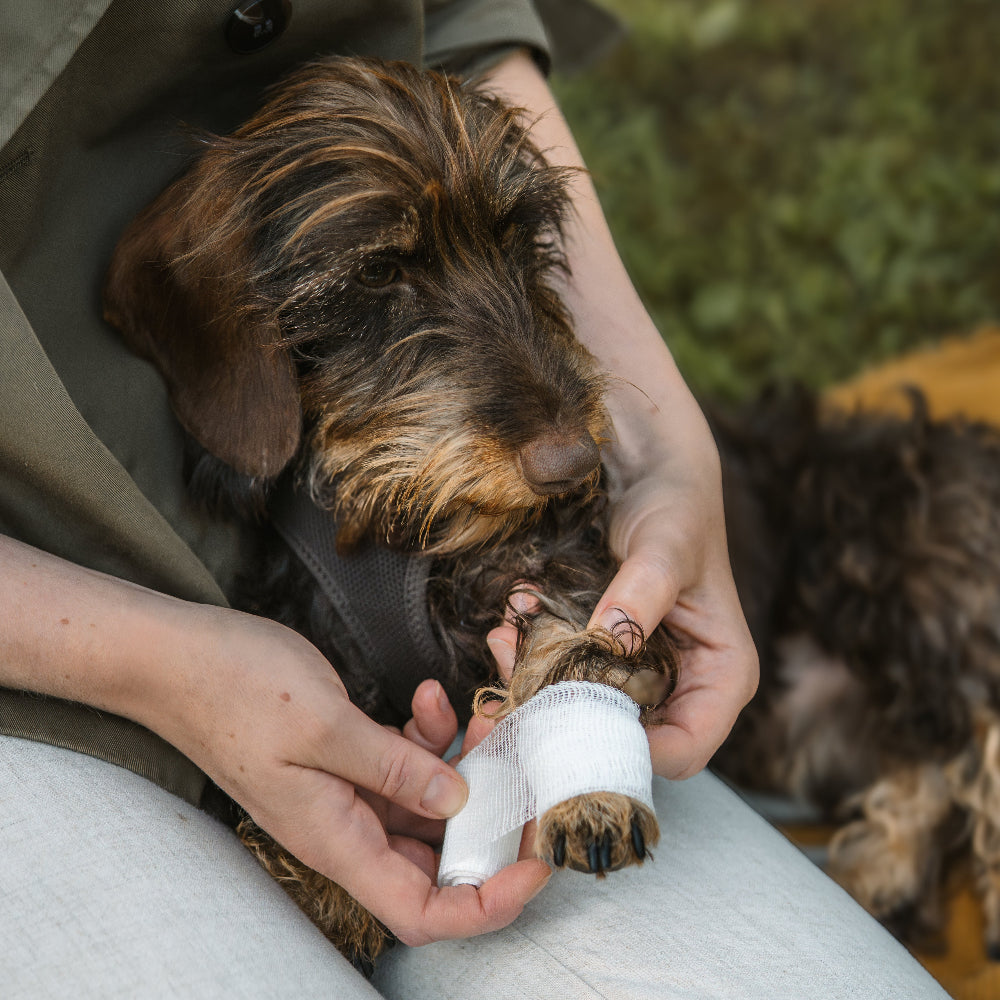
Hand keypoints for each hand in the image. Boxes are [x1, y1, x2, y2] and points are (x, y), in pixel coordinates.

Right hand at [157, 611, 551, 946]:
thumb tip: (458, 802)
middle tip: (527, 766)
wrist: (179, 657)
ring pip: (430, 803)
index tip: (537, 862)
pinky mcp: (349, 758)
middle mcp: (347, 827)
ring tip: (479, 714)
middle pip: (440, 857)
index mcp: (336, 840)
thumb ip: (394, 766)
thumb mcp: (322, 725)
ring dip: (464, 764)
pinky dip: (428, 735)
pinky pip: (407, 762)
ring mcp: (348, 792)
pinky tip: (427, 695)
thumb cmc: (234, 690)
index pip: (423, 911)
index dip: (486, 903)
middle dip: (492, 818)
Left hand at [487, 407, 757, 781]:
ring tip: (506, 644)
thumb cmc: (676, 510)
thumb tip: (606, 641)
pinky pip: (563, 680)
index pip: (687, 748)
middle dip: (567, 719)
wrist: (649, 480)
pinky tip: (510, 626)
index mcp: (722, 676)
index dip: (634, 752)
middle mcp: (683, 689)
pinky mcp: (602, 661)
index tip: (574, 724)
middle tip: (517, 687)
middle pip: (627, 740)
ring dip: (536, 689)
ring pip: (585, 714)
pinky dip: (530, 663)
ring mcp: (639, 678)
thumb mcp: (666, 546)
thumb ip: (641, 594)